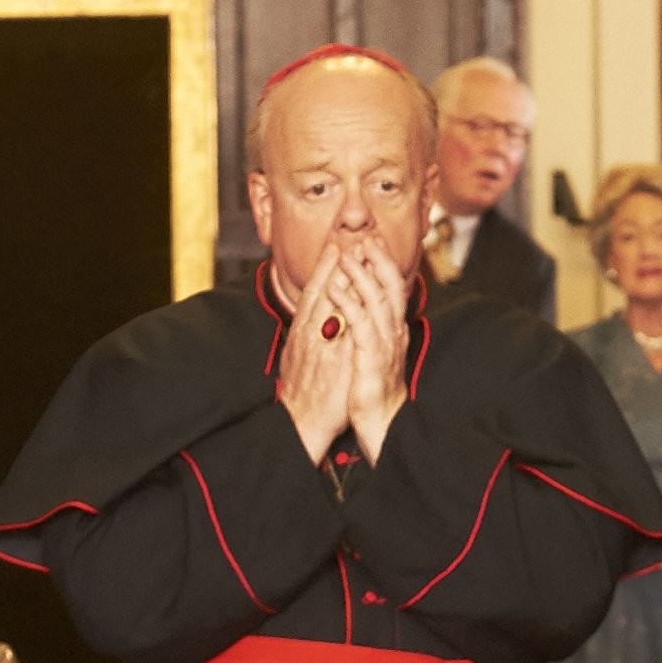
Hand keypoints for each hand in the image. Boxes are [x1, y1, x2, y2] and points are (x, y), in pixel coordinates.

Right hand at [276, 262, 360, 461]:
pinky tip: (360, 296)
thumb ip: (312, 334)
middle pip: (322, 291)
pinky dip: (351, 311)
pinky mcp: (335, 363)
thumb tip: (322, 316)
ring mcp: (322, 348)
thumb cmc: (303, 393)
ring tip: (354, 255)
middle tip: (347, 238)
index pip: (314, 292)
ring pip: (331, 306)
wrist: (301, 424)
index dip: (325, 267)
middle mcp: (309, 336)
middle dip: (335, 264)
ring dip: (342, 279)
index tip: (336, 245)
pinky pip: (345, 332)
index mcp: (301, 333)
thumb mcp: (301, 356)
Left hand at [332, 243, 412, 456]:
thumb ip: (371, 327)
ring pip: (375, 299)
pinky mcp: (370, 358)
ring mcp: (384, 345)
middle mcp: (393, 333)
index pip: (392, 288)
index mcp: (392, 330)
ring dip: (361, 273)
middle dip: (378, 259)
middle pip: (390, 286)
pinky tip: (336, 286)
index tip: (371, 241)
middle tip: (365, 236)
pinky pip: (359, 323)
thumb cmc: (370, 388)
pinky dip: (348, 301)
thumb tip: (362, 306)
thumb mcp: (373, 351)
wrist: (379, 422)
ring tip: (349, 252)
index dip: (383, 263)